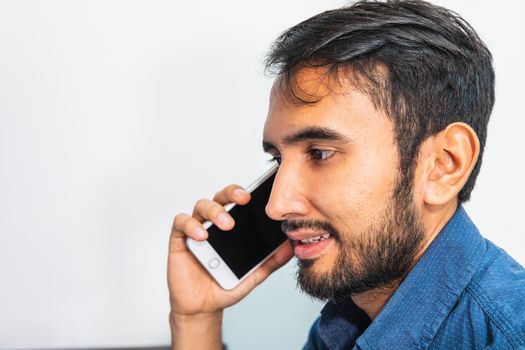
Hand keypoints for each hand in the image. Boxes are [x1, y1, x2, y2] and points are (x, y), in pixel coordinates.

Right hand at [168, 184, 292, 318]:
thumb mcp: (254, 274)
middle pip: (220, 197)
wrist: (203, 307)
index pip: (238, 201)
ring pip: (202, 206)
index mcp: (231, 226)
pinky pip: (181, 223)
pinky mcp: (179, 240)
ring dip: (215, 211)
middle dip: (232, 194)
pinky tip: (202, 236)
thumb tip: (291, 246)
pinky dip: (191, 225)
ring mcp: (195, 230)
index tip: (258, 195)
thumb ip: (271, 260)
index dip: (245, 193)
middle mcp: (213, 223)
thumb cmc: (225, 285)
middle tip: (243, 199)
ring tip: (226, 224)